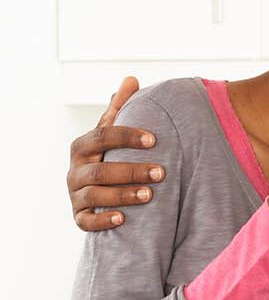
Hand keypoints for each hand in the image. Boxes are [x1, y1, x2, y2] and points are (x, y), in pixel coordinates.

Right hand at [68, 76, 164, 230]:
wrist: (94, 189)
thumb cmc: (107, 156)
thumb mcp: (111, 132)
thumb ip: (119, 108)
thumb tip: (131, 78)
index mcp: (82, 146)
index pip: (102, 136)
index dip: (127, 137)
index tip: (154, 140)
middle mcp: (75, 170)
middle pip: (100, 170)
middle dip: (131, 170)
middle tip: (161, 172)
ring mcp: (75, 194)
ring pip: (95, 195)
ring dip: (123, 195)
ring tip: (150, 195)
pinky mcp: (79, 216)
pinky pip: (86, 221)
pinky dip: (103, 220)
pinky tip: (123, 219)